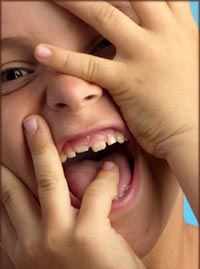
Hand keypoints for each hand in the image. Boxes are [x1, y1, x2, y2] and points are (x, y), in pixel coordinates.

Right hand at [1, 115, 151, 268]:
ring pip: (47, 180)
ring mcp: (58, 237)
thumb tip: (37, 211)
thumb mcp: (48, 266)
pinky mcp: (88, 235)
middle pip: (15, 188)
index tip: (1, 164)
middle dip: (12, 155)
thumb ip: (38, 239)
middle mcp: (33, 242)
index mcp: (22, 250)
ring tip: (35, 124)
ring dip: (40, 147)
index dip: (0, 181)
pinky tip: (111, 167)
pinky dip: (105, 176)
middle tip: (14, 130)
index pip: (3, 207)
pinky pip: (96, 192)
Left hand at [34, 0, 197, 219]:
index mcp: (179, 26)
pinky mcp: (127, 82)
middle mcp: (162, 33)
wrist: (194, 132)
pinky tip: (41, 51)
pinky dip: (62, 58)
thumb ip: (174, 37)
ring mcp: (144, 55)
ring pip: (103, 15)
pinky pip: (88, 65)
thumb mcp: (190, 57)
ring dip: (72, 1)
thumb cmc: (191, 99)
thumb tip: (161, 24)